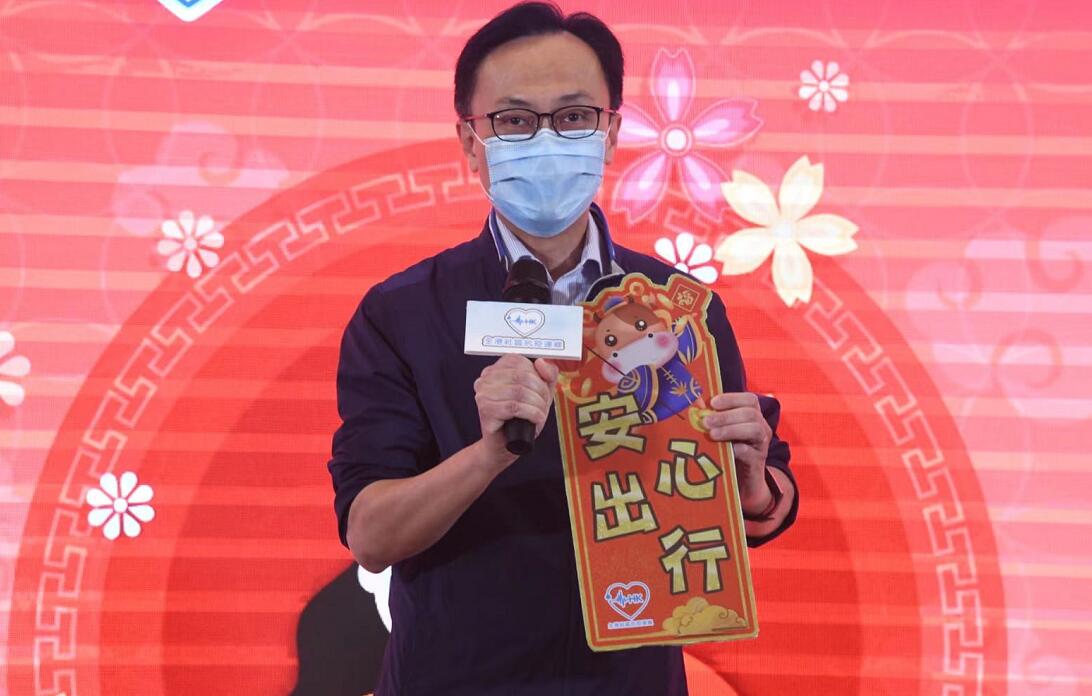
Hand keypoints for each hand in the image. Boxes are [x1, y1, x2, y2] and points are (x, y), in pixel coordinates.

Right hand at [473, 354, 558, 470]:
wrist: (503, 447)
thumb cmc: (520, 420)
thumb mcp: (539, 394)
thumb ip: (546, 375)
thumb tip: (542, 362)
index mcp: (495, 370)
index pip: (519, 360)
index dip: (537, 375)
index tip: (542, 389)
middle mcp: (485, 379)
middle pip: (521, 376)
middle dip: (540, 392)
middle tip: (543, 405)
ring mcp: (483, 394)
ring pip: (519, 391)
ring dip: (537, 405)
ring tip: (539, 415)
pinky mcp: (486, 410)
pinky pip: (514, 407)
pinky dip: (531, 414)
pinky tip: (535, 420)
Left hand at [702, 392, 772, 514]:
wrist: (742, 481)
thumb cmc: (728, 452)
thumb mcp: (722, 432)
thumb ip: (713, 420)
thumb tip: (694, 406)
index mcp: (752, 415)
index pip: (749, 399)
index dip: (731, 398)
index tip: (712, 403)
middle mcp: (761, 427)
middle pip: (750, 413)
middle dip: (726, 415)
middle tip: (706, 422)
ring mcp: (761, 445)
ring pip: (754, 430)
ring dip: (731, 429)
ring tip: (712, 435)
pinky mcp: (757, 463)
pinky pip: (751, 453)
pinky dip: (738, 450)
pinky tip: (725, 451)